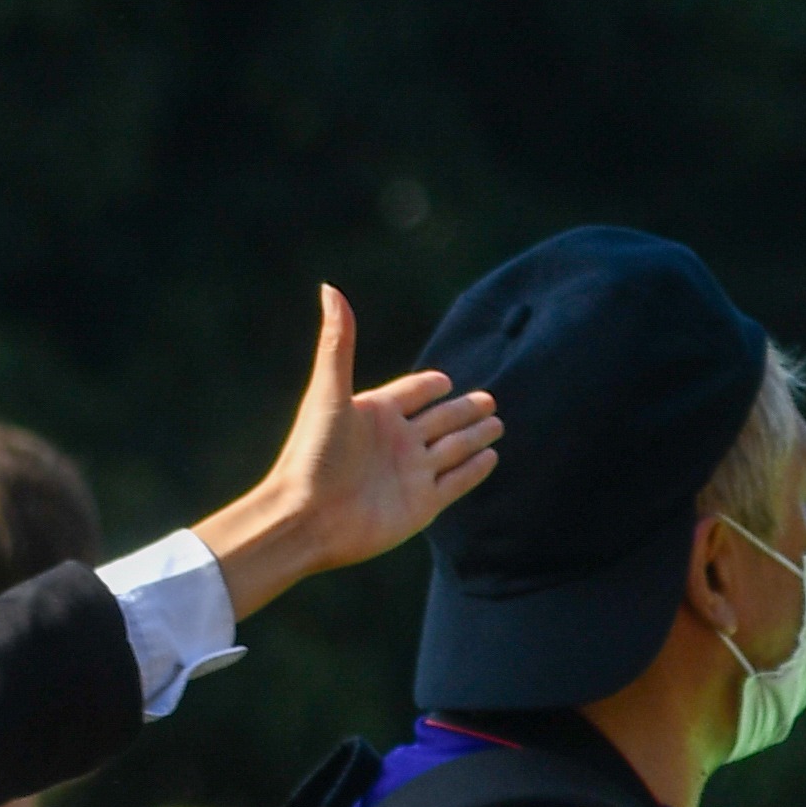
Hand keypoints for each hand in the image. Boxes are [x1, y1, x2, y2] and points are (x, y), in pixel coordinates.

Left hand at [196, 287, 503, 621]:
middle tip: (489, 400)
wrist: (307, 518)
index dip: (429, 386)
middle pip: (440, 419)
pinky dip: (474, 469)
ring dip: (475, 436)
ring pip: (453, 448)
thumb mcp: (328, 393)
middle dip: (464, 410)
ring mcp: (411, 473)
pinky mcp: (422, 504)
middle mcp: (395, 441)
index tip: (445, 381)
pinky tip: (490, 457)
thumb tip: (330, 288)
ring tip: (497, 423)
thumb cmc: (312, 455)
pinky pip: (456, 481)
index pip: (412, 393)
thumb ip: (338, 344)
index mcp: (374, 413)